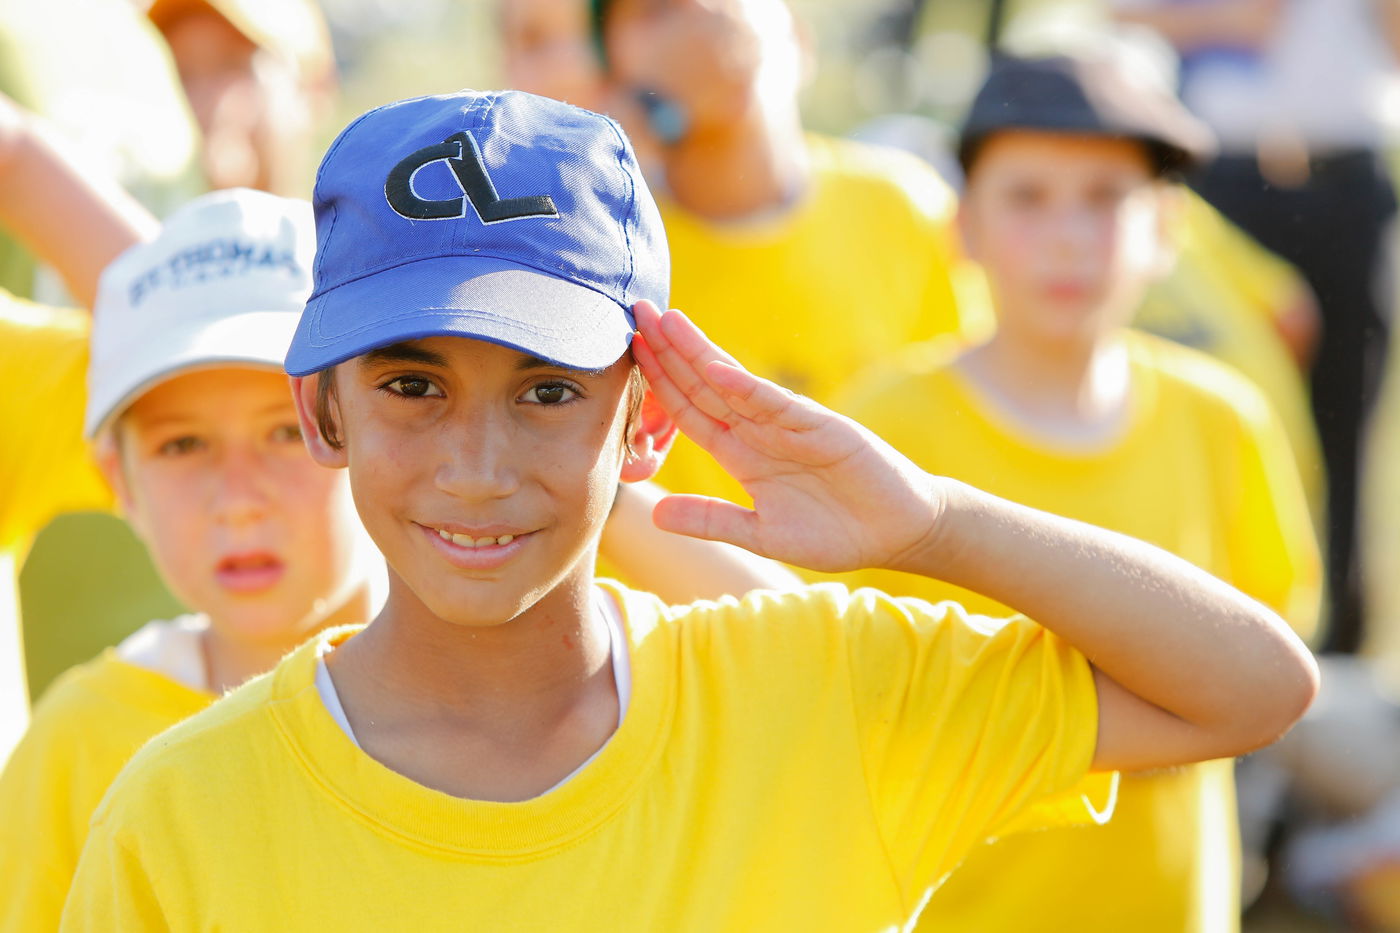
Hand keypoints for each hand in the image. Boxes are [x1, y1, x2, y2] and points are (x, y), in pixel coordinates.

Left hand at [632, 300, 945, 572]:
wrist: (899, 532)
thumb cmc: (835, 533)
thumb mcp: (762, 534)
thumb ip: (712, 521)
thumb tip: (653, 516)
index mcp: (742, 454)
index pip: (688, 412)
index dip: (657, 385)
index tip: (629, 355)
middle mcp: (760, 431)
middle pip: (703, 385)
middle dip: (668, 351)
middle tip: (634, 312)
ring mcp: (790, 425)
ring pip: (734, 384)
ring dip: (698, 353)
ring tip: (665, 322)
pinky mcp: (822, 427)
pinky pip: (776, 405)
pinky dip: (746, 388)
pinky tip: (714, 370)